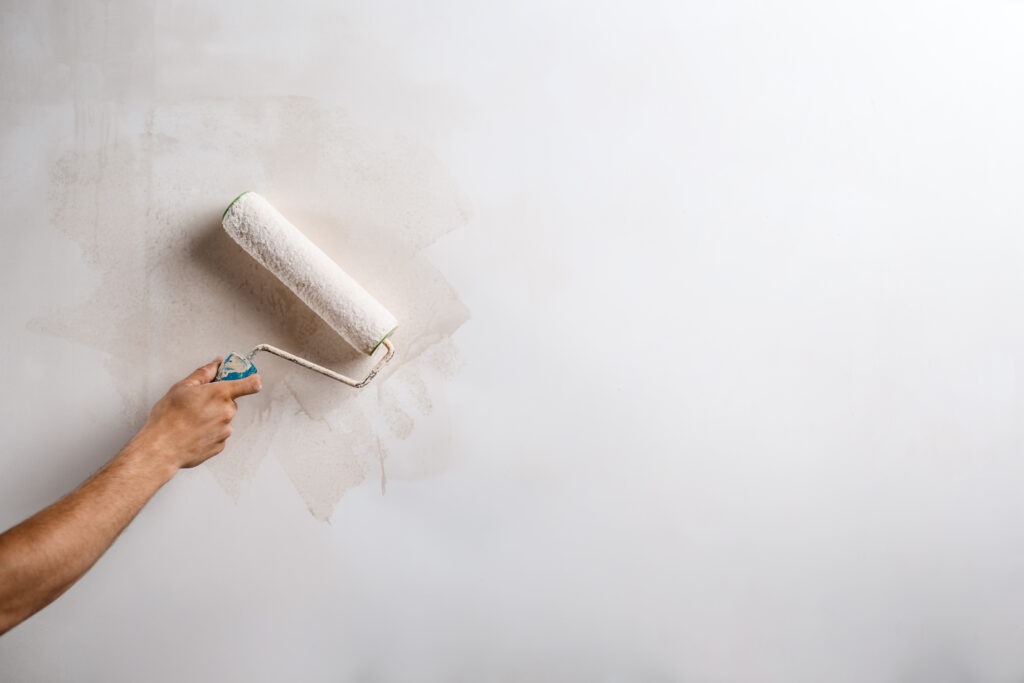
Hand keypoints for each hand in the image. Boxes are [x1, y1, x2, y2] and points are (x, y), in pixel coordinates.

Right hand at [133, 358, 261, 471]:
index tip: (251, 379)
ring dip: (212, 418)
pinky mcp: (220, 446)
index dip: (252, 380)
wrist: (161, 448)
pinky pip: (218, 434)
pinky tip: (193, 433)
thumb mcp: (182, 387)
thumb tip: (216, 364)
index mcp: (220, 394)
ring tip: (191, 422)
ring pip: (224, 419)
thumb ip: (203, 373)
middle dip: (217, 402)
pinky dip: (209, 433)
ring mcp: (225, 431)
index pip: (250, 384)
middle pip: (230, 402)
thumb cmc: (168, 418)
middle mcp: (227, 412)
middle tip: (197, 405)